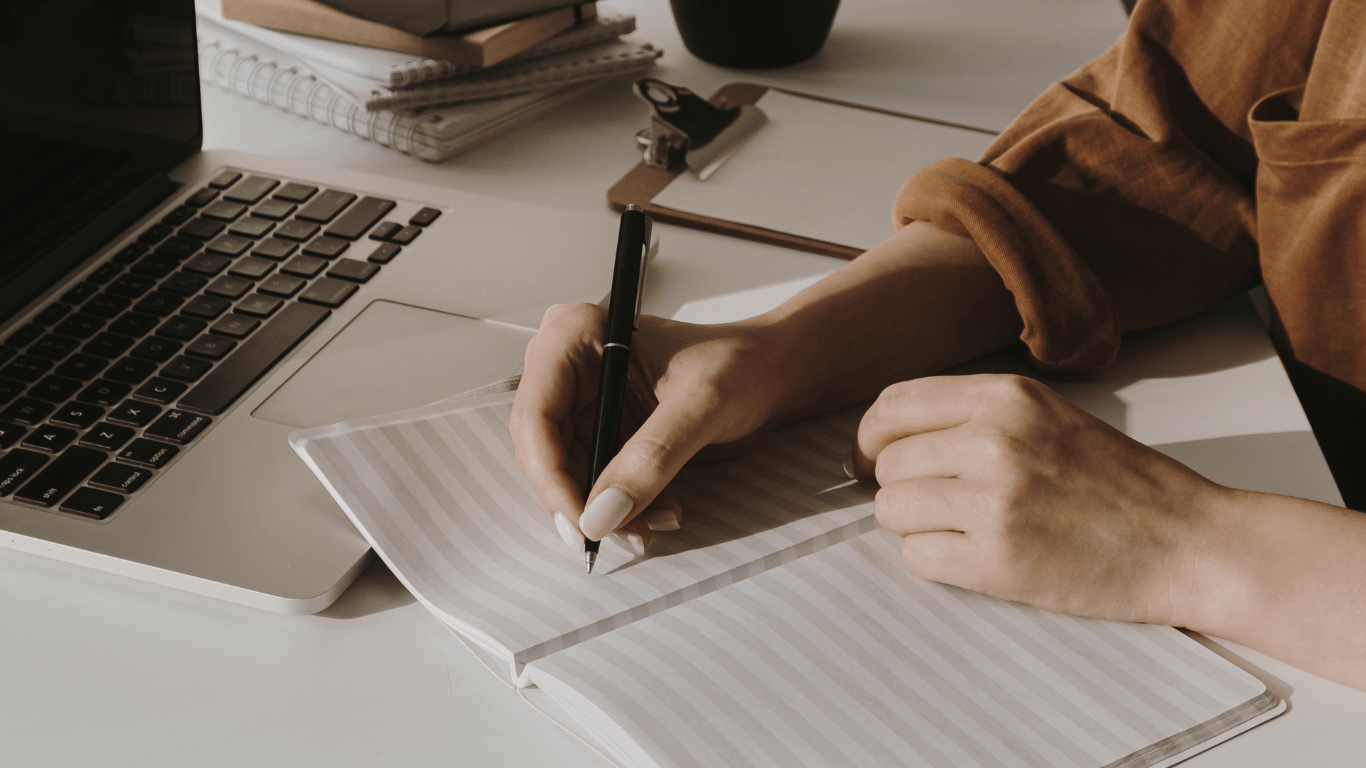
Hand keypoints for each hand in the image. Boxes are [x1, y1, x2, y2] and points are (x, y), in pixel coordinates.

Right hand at [510, 303, 792, 554]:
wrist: (771, 373)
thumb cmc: (742, 362)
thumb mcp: (702, 403)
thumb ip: (652, 457)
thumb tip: (603, 513)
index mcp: (576, 335)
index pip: (536, 416)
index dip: (551, 476)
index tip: (583, 523)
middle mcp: (568, 368)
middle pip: (543, 451)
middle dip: (580, 501)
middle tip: (618, 536)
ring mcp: (583, 403)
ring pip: (566, 476)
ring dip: (605, 512)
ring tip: (652, 524)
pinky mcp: (601, 432)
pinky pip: (592, 483)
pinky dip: (621, 508)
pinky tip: (658, 512)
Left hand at [849, 373, 1229, 627]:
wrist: (1189, 542)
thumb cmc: (1122, 484)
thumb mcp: (1049, 417)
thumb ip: (975, 417)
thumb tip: (889, 439)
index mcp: (1006, 397)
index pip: (893, 405)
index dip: (873, 436)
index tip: (874, 458)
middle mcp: (993, 440)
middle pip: (886, 463)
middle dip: (901, 487)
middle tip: (940, 504)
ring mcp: (993, 501)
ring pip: (892, 510)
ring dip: (917, 525)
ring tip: (966, 529)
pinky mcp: (997, 560)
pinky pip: (917, 557)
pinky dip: (936, 561)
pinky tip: (977, 557)